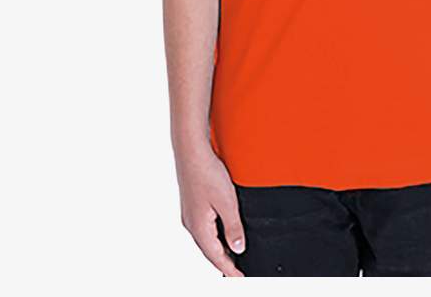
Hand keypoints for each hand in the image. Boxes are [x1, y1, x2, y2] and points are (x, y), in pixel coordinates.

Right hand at [176, 148, 245, 277]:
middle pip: (210, 251)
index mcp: (199, 228)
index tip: (241, 279)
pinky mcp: (192, 205)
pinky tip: (223, 232)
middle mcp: (191, 224)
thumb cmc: (207, 173)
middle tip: (239, 272)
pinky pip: (204, 228)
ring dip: (219, 249)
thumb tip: (238, 249)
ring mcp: (190, 214)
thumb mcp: (227, 202)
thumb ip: (233, 228)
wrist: (191, 151)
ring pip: (207, 239)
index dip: (230, 269)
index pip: (216, 257)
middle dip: (224, 263)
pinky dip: (215, 236)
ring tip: (234, 256)